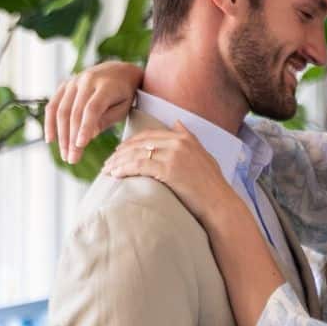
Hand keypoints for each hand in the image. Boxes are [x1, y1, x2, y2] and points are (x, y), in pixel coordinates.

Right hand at [44, 59, 143, 159]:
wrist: (119, 71)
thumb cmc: (124, 94)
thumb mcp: (122, 108)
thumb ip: (105, 121)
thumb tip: (86, 137)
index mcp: (105, 85)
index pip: (92, 109)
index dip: (84, 128)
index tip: (80, 146)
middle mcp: (87, 80)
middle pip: (75, 112)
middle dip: (72, 138)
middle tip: (72, 159)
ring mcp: (74, 81)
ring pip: (62, 110)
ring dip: (61, 135)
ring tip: (65, 154)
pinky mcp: (65, 85)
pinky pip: (53, 105)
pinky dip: (50, 123)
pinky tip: (50, 139)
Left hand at [103, 125, 234, 230]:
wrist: (219, 203)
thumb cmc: (211, 185)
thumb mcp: (203, 155)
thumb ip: (189, 137)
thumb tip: (177, 122)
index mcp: (183, 138)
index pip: (149, 135)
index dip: (131, 142)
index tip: (119, 150)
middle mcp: (178, 142)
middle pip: (140, 143)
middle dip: (121, 152)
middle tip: (108, 162)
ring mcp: (173, 155)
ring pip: (137, 153)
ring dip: (118, 161)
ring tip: (107, 170)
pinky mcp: (168, 169)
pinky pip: (139, 166)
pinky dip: (124, 169)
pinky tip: (115, 174)